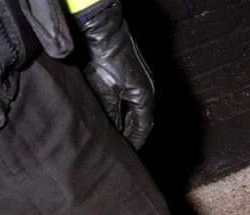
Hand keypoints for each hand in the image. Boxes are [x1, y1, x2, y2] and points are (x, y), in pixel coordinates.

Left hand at [77, 0, 153, 148]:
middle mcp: (149, 88)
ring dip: (127, 118)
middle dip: (131, 132)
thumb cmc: (103, 57)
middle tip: (120, 144)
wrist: (100, 27)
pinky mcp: (133, 69)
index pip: (143, 128)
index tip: (127, 152)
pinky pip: (133, 95)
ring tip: (114, 128)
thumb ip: (111, 115)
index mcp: (145, 97)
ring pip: (136, 106)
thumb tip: (114, 134)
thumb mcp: (104, 92)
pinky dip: (124, 105)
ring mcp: (143, 78)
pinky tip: (113, 107)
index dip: (135, 142)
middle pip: (142, 118)